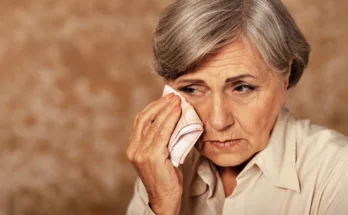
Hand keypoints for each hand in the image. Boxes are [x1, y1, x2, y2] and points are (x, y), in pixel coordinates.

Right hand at [127, 93, 182, 214]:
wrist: (165, 199)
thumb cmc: (166, 178)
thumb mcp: (161, 155)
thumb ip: (161, 139)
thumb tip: (173, 120)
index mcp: (133, 147)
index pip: (140, 121)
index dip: (152, 107)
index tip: (164, 99)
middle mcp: (134, 148)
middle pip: (145, 118)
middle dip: (160, 105)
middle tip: (173, 95)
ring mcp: (141, 152)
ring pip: (154, 124)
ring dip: (167, 109)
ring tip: (177, 100)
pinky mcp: (152, 156)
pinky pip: (162, 132)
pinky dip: (170, 120)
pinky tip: (177, 112)